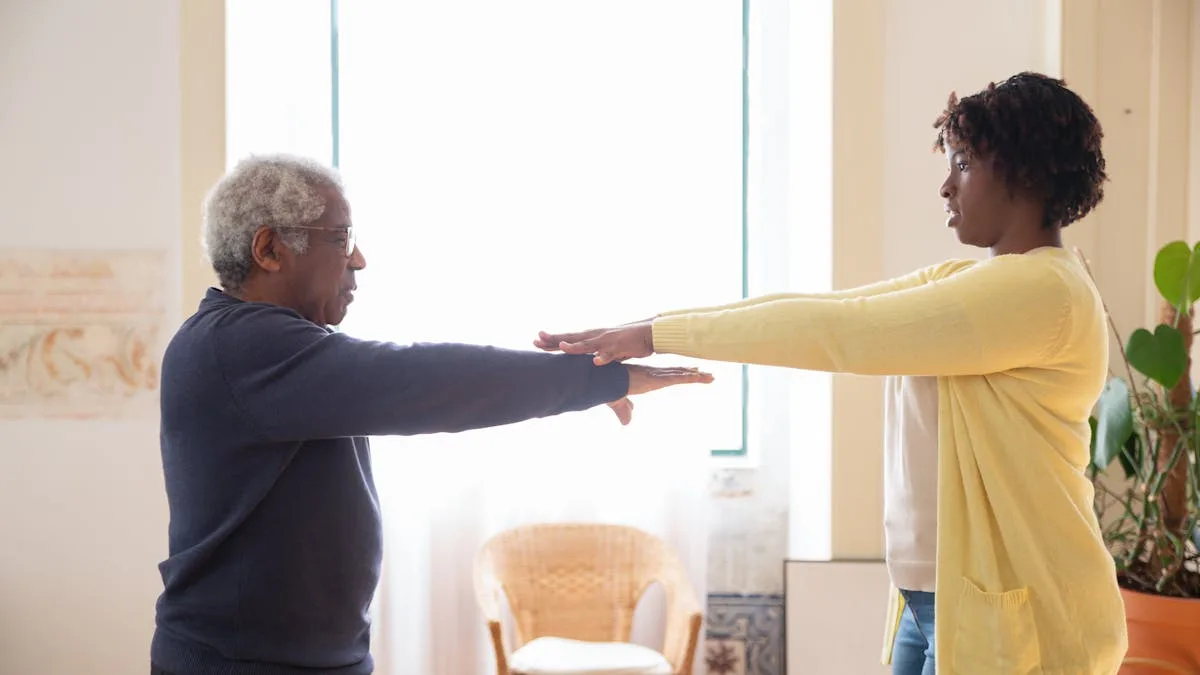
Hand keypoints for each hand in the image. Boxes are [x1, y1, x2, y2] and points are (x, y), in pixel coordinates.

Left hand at [535, 323, 653, 365]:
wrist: (649, 333)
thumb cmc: (628, 342)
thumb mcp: (607, 350)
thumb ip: (595, 355)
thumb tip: (585, 364)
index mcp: (593, 337)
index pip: (569, 338)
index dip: (553, 340)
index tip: (536, 340)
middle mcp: (597, 336)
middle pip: (573, 338)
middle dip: (555, 340)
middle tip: (536, 340)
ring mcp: (607, 341)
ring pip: (588, 344)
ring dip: (576, 346)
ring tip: (562, 347)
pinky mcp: (621, 347)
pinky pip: (611, 354)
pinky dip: (603, 358)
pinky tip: (596, 362)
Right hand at [605, 364, 713, 425]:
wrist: (603, 382)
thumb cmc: (608, 388)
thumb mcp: (619, 403)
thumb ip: (625, 410)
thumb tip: (627, 422)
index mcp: (646, 377)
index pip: (667, 375)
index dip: (680, 373)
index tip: (691, 371)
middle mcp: (653, 374)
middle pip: (678, 373)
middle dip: (692, 373)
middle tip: (707, 373)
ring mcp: (656, 376)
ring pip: (681, 375)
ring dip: (697, 376)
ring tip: (711, 377)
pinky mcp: (656, 379)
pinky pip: (677, 378)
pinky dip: (689, 377)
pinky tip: (700, 376)